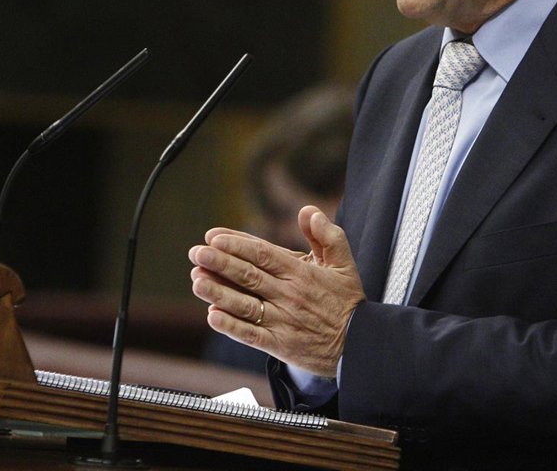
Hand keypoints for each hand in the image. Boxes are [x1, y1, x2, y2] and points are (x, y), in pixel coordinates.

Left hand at [188, 205, 364, 377]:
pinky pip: (251, 334)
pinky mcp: (279, 345)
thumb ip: (326, 235)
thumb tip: (308, 211)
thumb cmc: (348, 302)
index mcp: (301, 273)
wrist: (360, 345)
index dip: (236, 245)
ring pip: (244, 304)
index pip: (263, 254)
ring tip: (196, 281)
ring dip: (218, 292)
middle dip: (219, 263)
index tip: (214, 237)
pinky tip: (212, 316)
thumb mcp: (344, 262)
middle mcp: (289, 296)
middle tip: (197, 253)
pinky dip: (231, 326)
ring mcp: (283, 321)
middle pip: (248, 276)